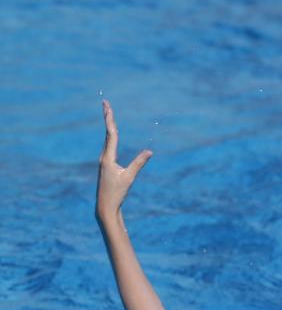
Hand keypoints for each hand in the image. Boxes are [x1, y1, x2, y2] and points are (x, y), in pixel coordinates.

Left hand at [96, 100, 151, 217]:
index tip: (107, 106)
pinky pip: (109, 147)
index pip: (111, 134)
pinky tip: (113, 135)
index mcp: (108, 158)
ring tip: (109, 114)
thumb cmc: (117, 192)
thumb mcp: (129, 177)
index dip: (109, 119)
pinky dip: (111, 137)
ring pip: (107, 139)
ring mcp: (104, 161)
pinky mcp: (106, 165)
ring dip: (109, 126)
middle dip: (108, 118)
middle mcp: (104, 157)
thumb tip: (150, 152)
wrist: (105, 206)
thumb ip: (139, 163)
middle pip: (107, 133)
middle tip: (106, 103)